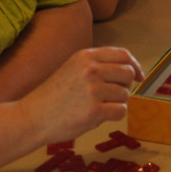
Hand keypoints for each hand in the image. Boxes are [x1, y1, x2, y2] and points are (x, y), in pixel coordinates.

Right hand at [20, 46, 142, 143]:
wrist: (32, 117)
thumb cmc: (54, 96)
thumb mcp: (73, 68)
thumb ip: (97, 65)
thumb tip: (130, 70)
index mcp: (85, 56)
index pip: (123, 54)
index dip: (135, 65)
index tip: (139, 76)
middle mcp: (90, 69)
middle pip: (128, 73)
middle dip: (124, 86)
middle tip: (110, 96)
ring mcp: (93, 89)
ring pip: (125, 94)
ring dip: (116, 103)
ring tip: (96, 106)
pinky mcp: (94, 110)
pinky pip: (120, 111)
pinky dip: (113, 115)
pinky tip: (96, 116)